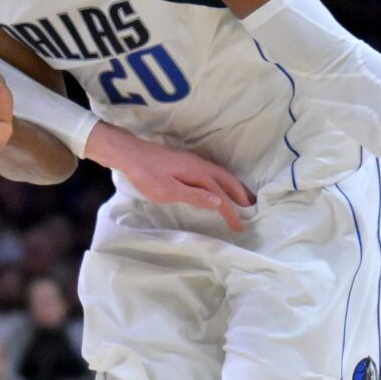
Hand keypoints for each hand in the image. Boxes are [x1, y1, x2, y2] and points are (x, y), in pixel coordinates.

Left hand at [85, 123, 253, 232]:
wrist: (129, 153)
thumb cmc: (146, 175)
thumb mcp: (168, 191)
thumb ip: (194, 196)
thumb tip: (220, 202)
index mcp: (198, 173)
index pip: (221, 195)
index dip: (232, 212)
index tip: (240, 226)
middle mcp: (200, 164)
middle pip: (227, 180)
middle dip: (241, 195)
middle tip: (252, 209)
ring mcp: (194, 161)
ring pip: (221, 174)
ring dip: (234, 186)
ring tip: (242, 198)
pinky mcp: (187, 161)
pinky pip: (213, 172)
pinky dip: (224, 180)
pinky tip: (219, 186)